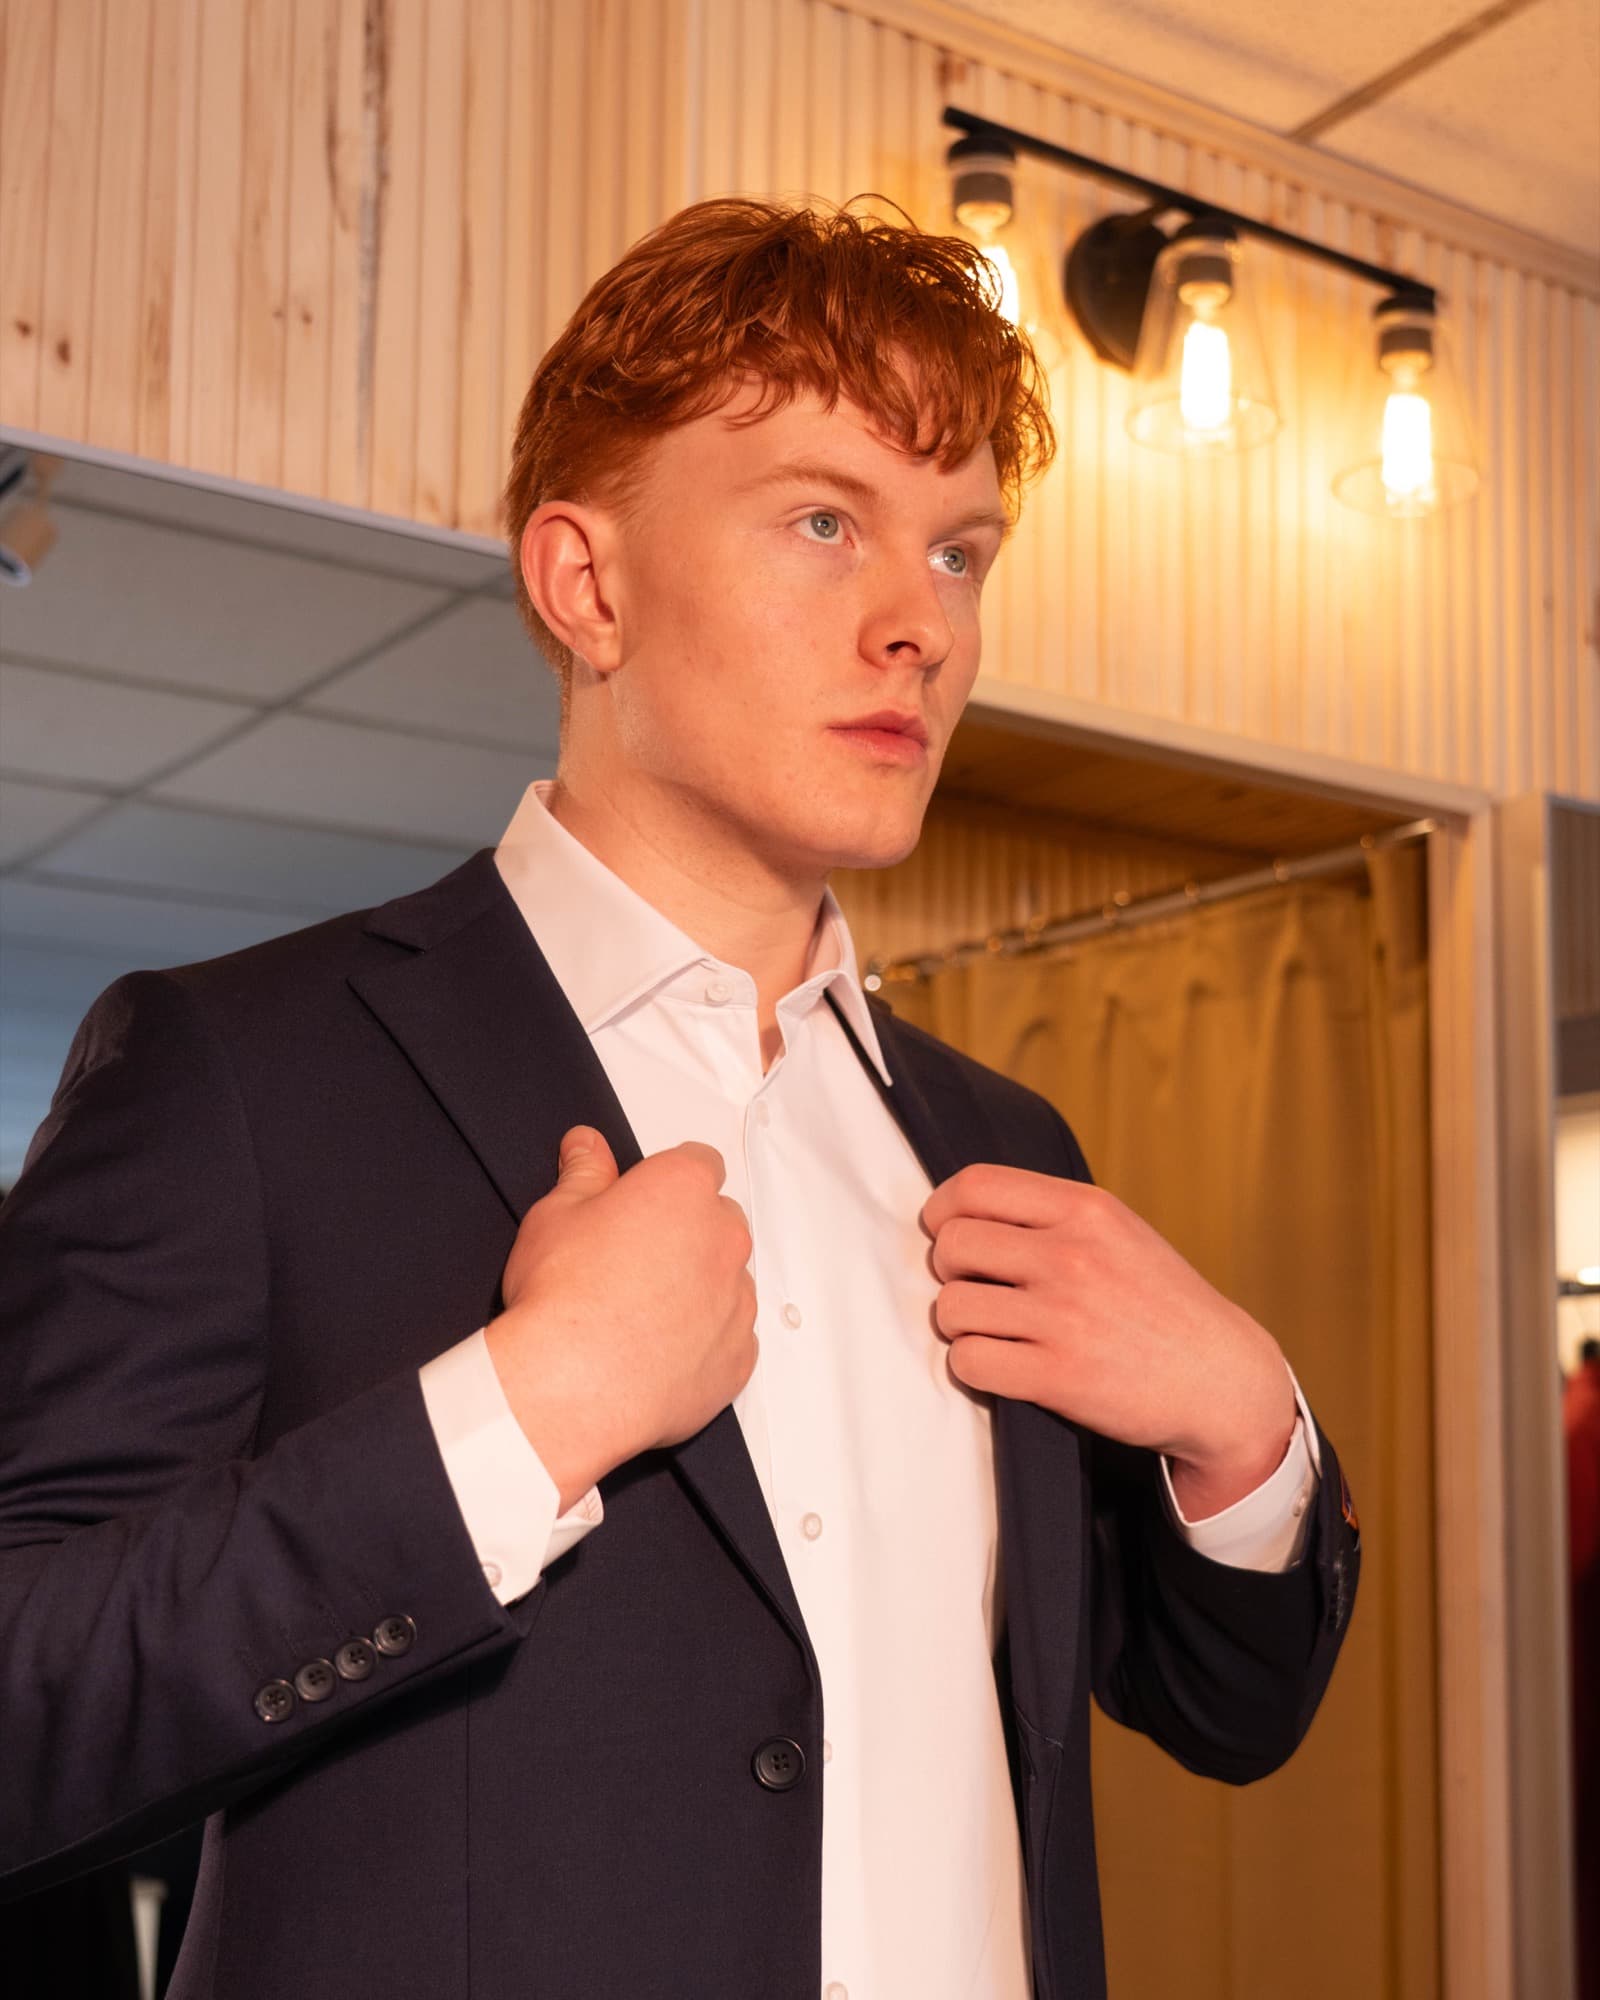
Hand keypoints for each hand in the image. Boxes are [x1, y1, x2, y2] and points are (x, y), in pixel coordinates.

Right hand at [484, 1128, 758, 1510]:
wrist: (570, 1385)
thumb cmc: (563, 1297)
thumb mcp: (556, 1215)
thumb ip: (583, 1173)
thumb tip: (586, 1147)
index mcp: (683, 1189)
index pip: (698, 1162)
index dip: (667, 1182)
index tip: (643, 1202)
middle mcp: (723, 1238)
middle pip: (718, 1220)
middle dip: (686, 1233)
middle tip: (633, 1260)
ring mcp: (737, 1299)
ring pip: (728, 1281)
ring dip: (698, 1288)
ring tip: (640, 1313)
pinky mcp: (739, 1355)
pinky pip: (731, 1338)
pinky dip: (704, 1341)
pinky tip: (657, 1351)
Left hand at [919, 1163, 1296, 1512]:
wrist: (1222, 1381)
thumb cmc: (1163, 1306)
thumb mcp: (1121, 1233)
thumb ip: (1053, 1216)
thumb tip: (965, 1210)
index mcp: (1086, 1210)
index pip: (974, 1186)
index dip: (943, 1211)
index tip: (947, 1233)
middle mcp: (1072, 1255)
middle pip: (952, 1245)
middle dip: (950, 1271)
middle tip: (975, 1288)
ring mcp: (1064, 1316)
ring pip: (952, 1308)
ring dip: (960, 1325)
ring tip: (993, 1331)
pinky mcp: (1058, 1375)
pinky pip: (969, 1362)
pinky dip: (974, 1367)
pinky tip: (1001, 1365)